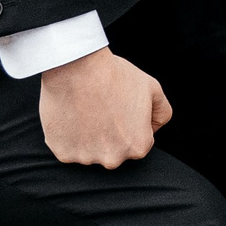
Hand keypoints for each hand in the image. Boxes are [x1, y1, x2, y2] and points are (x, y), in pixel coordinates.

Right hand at [39, 47, 170, 168]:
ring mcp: (86, 158)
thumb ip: (162, 113)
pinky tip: (70, 115)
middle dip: (109, 134)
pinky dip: (67, 136)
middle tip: (101, 108)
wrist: (77, 66)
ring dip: (87, 136)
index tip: (119, 108)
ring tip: (85, 109)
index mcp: (138, 147)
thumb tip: (154, 127)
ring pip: (89, 150)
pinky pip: (67, 148)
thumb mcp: (152, 88)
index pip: (137, 141)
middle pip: (113, 150)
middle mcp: (113, 159)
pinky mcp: (63, 153)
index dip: (129, 122)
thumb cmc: (114, 75)